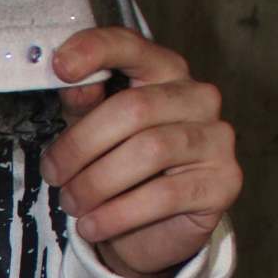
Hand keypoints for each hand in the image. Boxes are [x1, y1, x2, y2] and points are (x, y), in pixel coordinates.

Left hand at [43, 27, 240, 277]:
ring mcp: (216, 138)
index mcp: (165, 71)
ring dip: (97, 183)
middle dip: (81, 145)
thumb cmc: (120, 169)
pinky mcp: (224, 182)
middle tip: (53, 173)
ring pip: (149, 151)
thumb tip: (72, 83)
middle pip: (133, 108)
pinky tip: (93, 224)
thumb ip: (84, 105)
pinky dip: (117, 214)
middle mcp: (198, 97)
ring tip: (71, 202)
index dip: (95, 50)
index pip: (131, 46)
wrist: (151, 231)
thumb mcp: (93, 131)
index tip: (60, 67)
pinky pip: (163, 196)